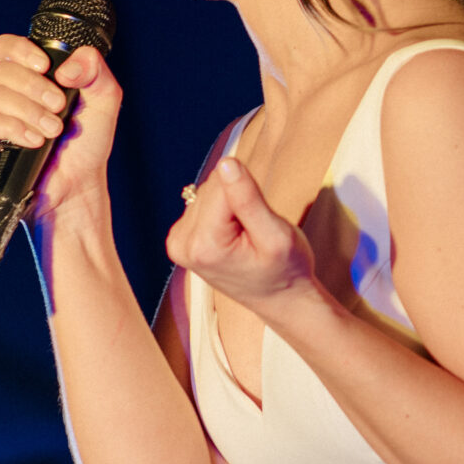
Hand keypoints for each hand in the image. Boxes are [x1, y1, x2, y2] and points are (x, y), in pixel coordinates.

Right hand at [0, 33, 121, 220]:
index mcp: (29, 78)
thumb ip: (94, 70)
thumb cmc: (86, 142)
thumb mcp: (104, 100)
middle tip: (60, 106)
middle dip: (34, 87)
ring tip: (53, 130)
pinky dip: (13, 130)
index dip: (19, 49)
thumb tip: (66, 67)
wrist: (79, 185)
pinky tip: (35, 142)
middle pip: (1, 71)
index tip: (44, 65)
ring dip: (29, 111)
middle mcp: (7, 96)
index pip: (5, 48)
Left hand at [165, 154, 315, 310]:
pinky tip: (234, 234)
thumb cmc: (285, 270)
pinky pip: (203, 203)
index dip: (249, 194)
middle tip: (256, 230)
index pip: (222, 185)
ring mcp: (178, 243)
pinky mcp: (181, 239)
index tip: (260, 222)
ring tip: (246, 235)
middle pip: (212, 187)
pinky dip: (222, 212)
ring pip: (208, 192)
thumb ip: (248, 198)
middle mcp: (182, 244)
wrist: (280, 300)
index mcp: (204, 244)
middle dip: (238, 199)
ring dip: (231, 206)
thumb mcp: (276, 234)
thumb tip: (226, 163)